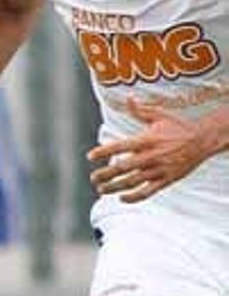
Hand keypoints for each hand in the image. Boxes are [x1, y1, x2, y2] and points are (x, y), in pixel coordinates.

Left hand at [87, 98, 223, 202]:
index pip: (120, 146)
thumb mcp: (159, 115)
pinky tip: (122, 198)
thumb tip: (129, 98)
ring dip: (115, 187)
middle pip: (123, 167)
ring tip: (102, 189)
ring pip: (132, 182)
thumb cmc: (179, 127)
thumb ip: (140, 110)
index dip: (103, 152)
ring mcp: (159, 169)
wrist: (204, 140)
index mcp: (146, 140)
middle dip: (105, 174)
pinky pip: (148, 191)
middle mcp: (151, 156)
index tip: (90, 156)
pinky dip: (134, 197)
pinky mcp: (167, 180)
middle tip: (93, 178)